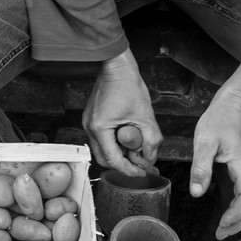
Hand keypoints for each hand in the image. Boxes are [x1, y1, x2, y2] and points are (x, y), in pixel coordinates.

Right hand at [84, 51, 161, 175]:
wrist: (115, 66)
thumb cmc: (127, 85)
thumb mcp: (145, 115)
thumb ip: (151, 139)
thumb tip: (150, 157)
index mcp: (100, 129)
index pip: (113, 160)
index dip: (129, 170)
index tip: (141, 173)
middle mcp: (89, 128)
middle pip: (104, 159)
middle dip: (123, 165)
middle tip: (140, 166)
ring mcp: (89, 123)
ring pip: (103, 149)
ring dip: (119, 154)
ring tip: (137, 152)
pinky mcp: (93, 119)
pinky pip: (102, 139)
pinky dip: (115, 143)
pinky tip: (128, 139)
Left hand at [190, 87, 240, 240]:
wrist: (232, 106)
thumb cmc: (219, 120)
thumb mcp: (205, 141)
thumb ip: (201, 167)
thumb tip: (196, 193)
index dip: (236, 215)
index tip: (222, 225)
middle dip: (240, 223)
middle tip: (221, 234)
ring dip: (240, 218)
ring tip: (223, 230)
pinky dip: (238, 209)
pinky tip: (226, 215)